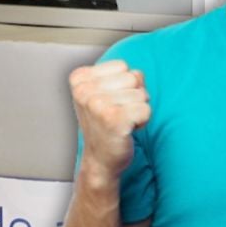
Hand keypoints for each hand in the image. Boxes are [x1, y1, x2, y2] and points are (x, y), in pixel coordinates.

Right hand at [69, 60, 151, 184]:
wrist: (99, 160)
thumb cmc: (104, 124)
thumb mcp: (102, 92)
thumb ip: (120, 75)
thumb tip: (139, 75)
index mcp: (79, 79)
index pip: (122, 66)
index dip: (124, 85)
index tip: (110, 102)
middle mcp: (84, 90)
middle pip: (133, 77)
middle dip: (133, 96)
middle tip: (117, 114)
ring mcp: (97, 105)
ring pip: (142, 94)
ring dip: (138, 109)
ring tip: (121, 122)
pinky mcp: (113, 120)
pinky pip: (146, 110)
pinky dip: (142, 121)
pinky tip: (126, 130)